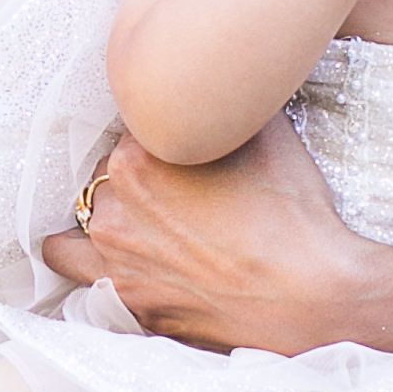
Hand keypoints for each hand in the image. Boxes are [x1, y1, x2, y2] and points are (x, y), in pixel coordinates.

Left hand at [41, 124, 373, 354]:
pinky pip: (86, 281)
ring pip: (78, 230)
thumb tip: (220, 85)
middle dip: (133, 177)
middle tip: (175, 186)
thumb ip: (227, 103)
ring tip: (139, 223)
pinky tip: (131, 262)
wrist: (314, 297)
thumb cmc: (294, 214)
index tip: (181, 142)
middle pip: (104, 177)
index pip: (129, 129)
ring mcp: (118, 265)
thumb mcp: (267, 133)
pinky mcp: (133, 307)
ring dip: (104, 220)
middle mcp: (114, 212)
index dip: (158, 132)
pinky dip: (98, 269)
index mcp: (135, 160)